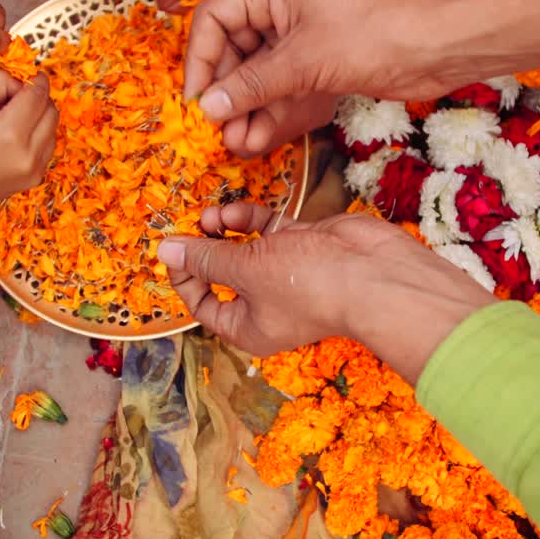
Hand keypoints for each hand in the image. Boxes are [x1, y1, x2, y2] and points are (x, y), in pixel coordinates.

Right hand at [0, 70, 56, 226]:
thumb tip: (22, 78)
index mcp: (9, 133)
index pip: (37, 95)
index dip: (35, 80)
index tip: (31, 74)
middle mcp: (28, 154)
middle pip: (51, 111)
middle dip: (38, 98)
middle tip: (14, 97)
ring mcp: (34, 170)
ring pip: (53, 128)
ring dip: (39, 117)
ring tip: (11, 119)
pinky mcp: (35, 179)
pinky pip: (47, 146)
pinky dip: (37, 135)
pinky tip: (14, 137)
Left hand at [156, 203, 494, 381]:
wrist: (376, 274)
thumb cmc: (310, 284)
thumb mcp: (246, 269)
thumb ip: (206, 257)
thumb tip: (164, 250)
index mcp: (247, 328)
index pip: (203, 306)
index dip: (184, 277)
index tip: (174, 248)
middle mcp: (265, 304)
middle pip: (222, 275)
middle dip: (204, 248)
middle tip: (192, 225)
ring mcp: (286, 273)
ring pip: (245, 248)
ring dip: (225, 229)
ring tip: (214, 214)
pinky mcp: (304, 246)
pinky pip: (269, 231)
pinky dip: (253, 220)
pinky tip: (237, 211)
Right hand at [184, 0, 539, 149]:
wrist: (437, 46)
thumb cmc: (373, 35)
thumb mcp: (303, 61)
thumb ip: (252, 85)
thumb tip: (208, 107)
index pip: (215, 19)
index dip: (200, 61)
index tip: (195, 100)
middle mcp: (282, 4)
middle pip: (235, 49)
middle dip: (226, 92)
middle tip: (216, 129)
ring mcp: (303, 33)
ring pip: (261, 73)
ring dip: (247, 108)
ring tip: (235, 143)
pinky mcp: (322, 59)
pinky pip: (286, 85)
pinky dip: (273, 110)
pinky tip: (258, 139)